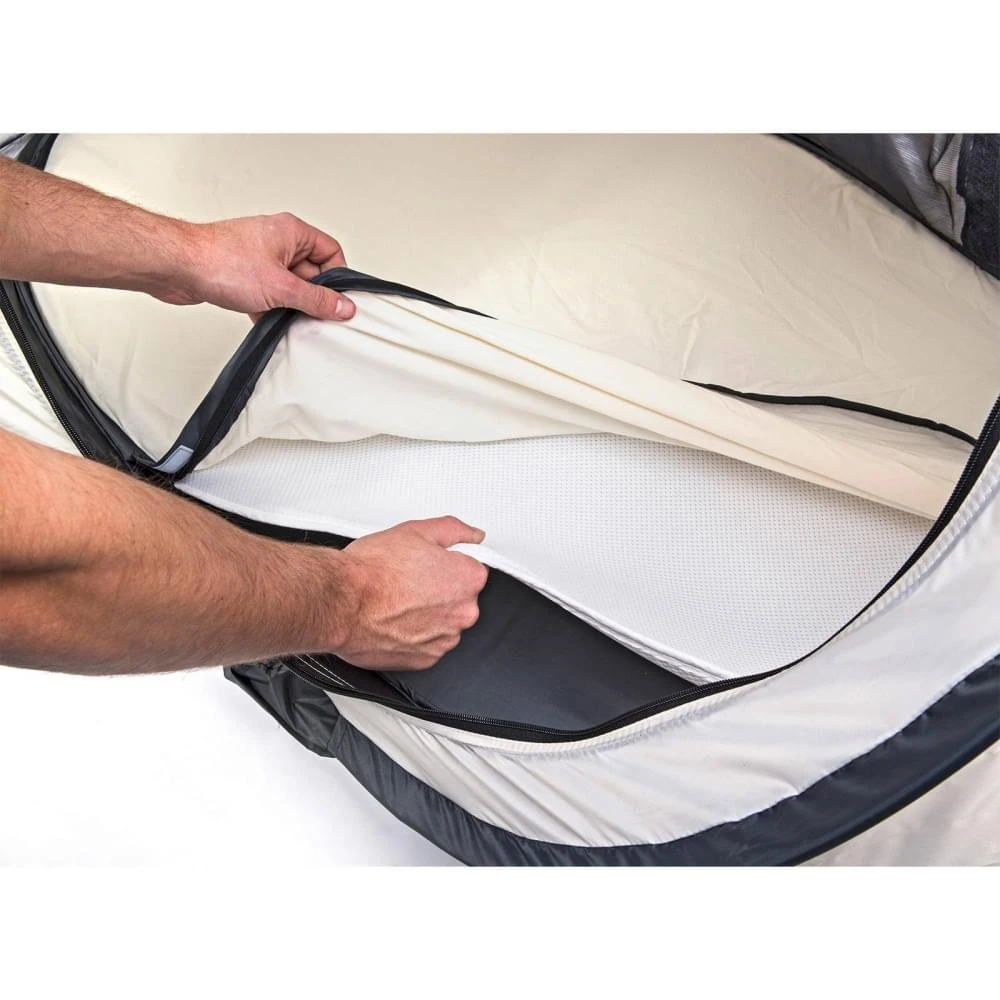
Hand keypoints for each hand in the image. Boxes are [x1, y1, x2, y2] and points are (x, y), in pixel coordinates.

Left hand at [161, 212, 356, 321]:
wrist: (177, 266)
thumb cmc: (220, 261)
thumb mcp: (281, 287)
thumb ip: (316, 300)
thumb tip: (342, 306)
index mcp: (291, 231)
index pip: (330, 252)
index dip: (338, 278)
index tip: (339, 301)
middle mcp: (276, 241)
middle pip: (311, 272)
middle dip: (312, 296)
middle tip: (314, 315)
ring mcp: (259, 258)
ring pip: (288, 286)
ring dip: (289, 305)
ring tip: (285, 316)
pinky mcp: (243, 274)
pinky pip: (269, 293)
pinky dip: (270, 308)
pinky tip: (266, 319)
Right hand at [337, 516, 488, 669]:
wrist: (340, 602)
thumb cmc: (372, 571)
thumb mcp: (417, 531)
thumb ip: (455, 531)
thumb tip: (472, 535)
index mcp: (468, 579)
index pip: (473, 568)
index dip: (447, 563)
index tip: (429, 564)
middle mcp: (463, 613)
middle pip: (459, 598)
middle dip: (439, 589)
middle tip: (408, 579)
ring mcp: (444, 639)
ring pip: (442, 622)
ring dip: (426, 614)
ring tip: (397, 600)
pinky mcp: (424, 660)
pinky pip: (426, 644)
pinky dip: (413, 635)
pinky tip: (394, 619)